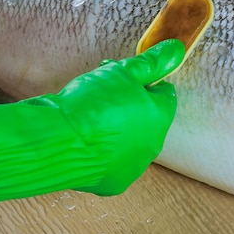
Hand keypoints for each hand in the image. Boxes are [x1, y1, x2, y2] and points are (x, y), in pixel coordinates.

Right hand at [49, 38, 186, 195]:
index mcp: (160, 118)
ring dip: (115, 127)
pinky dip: (101, 150)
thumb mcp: (123, 72)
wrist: (57, 141)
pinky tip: (85, 139)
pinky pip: (111, 160)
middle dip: (128, 102)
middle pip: (146, 117)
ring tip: (89, 115)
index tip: (121, 76)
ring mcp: (133, 167)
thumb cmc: (92, 104)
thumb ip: (152, 63)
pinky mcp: (113, 183)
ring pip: (129, 139)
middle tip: (101, 89)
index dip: (142, 81)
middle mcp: (152, 145)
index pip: (163, 94)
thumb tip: (177, 50)